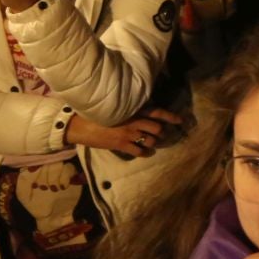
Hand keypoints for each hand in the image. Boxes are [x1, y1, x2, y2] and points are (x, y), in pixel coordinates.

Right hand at [65, 108, 182, 156]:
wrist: (78, 124)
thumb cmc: (94, 112)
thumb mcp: (114, 106)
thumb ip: (127, 107)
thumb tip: (139, 108)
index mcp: (132, 109)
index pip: (157, 111)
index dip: (170, 116)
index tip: (180, 120)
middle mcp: (134, 121)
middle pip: (157, 128)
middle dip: (161, 132)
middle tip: (161, 134)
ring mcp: (128, 134)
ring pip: (150, 140)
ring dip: (154, 143)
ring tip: (152, 143)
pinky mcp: (121, 145)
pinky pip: (139, 151)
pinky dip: (144, 153)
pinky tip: (144, 153)